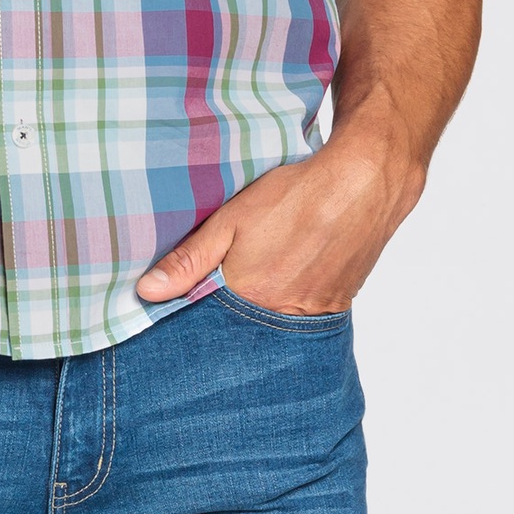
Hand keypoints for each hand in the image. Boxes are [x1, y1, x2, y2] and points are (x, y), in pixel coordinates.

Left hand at [134, 134, 423, 317]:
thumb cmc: (299, 194)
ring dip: (258, 315)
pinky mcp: (336, 305)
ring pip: (273, 325)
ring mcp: (314, 313)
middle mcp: (284, 314)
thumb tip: (147, 292)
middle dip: (226, 322)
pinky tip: (284, 283)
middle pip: (243, 331)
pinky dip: (288, 307)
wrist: (367, 182)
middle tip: (218, 302)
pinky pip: (303, 319)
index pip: (209, 327)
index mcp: (252, 296)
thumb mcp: (232, 218)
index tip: (177, 317)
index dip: (194, 318)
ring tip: (255, 287)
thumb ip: (190, 259)